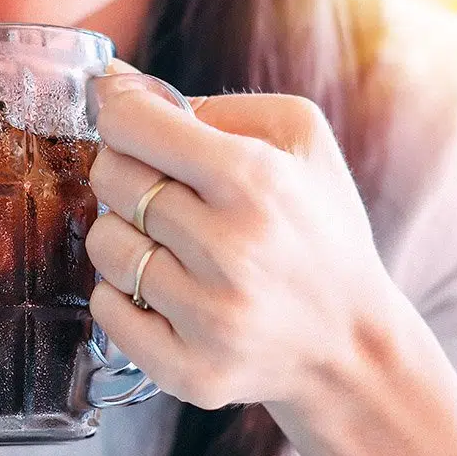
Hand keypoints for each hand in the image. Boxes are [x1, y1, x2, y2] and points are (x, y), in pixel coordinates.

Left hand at [85, 66, 395, 410]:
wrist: (352, 344)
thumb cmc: (320, 230)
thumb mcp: (300, 140)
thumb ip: (212, 105)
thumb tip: (115, 85)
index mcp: (256, 180)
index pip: (132, 124)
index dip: (121, 116)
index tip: (132, 125)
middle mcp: (232, 249)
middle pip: (112, 179)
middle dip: (125, 172)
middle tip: (161, 189)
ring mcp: (209, 317)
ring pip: (104, 244)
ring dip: (124, 236)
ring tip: (168, 245)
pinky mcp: (190, 370)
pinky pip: (105, 310)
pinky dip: (122, 296)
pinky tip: (165, 291)